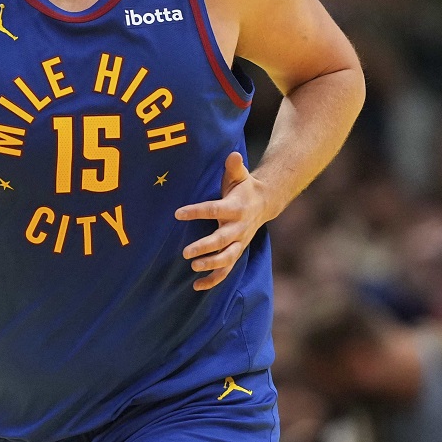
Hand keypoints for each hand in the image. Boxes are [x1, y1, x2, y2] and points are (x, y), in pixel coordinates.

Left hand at [175, 152, 269, 290]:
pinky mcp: (236, 252)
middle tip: (185, 252)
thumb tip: (233, 155)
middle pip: (222, 241)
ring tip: (193, 267)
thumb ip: (234, 167)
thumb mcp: (240, 175)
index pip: (215, 210)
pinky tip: (196, 286)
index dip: (197, 212)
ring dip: (211, 265)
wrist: (264, 203)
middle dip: (205, 247)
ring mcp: (239, 242)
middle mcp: (239, 228)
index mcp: (236, 208)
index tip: (178, 213)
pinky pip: (226, 270)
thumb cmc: (244, 187)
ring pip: (227, 258)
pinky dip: (213, 280)